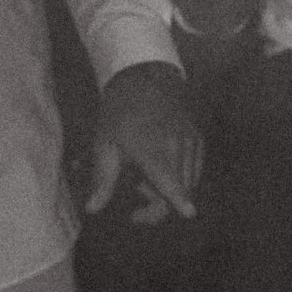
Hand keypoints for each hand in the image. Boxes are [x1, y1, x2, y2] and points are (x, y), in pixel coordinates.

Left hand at [86, 61, 200, 221]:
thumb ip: (102, 179)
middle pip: (181, 189)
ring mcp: (192, 142)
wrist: (145, 76)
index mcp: (153, 150)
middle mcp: (178, 147)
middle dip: (159, 202)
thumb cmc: (119, 111)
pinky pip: (195, 168)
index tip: (188, 214)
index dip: (180, 202)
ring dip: (171, 189)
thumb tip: (93, 209)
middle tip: (135, 193)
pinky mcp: (198, 139)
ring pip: (190, 180)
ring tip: (145, 178)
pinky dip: (181, 176)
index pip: (172, 183)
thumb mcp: (104, 143)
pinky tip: (162, 167)